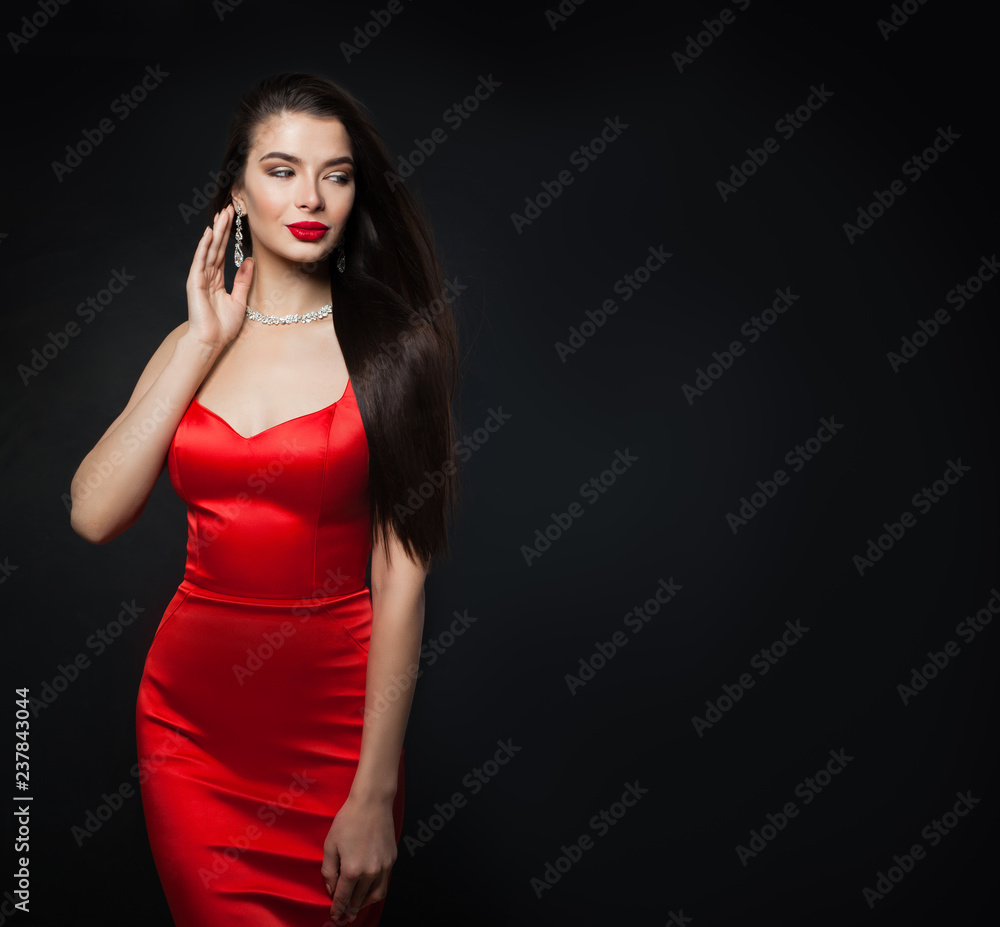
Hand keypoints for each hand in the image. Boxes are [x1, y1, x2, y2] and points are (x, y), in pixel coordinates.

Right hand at [185, 204, 252, 350]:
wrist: (211, 341)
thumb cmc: (223, 327)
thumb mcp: (239, 299)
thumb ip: (243, 280)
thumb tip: (250, 261)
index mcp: (217, 280)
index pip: (223, 253)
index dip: (228, 237)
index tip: (233, 220)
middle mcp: (207, 276)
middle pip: (216, 247)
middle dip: (222, 228)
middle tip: (228, 208)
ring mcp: (200, 278)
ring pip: (209, 250)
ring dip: (215, 232)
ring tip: (221, 214)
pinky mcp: (196, 282)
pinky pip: (201, 260)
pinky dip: (205, 246)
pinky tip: (209, 233)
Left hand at [321, 794, 396, 923]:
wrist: (372, 802)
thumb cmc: (348, 820)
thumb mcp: (330, 845)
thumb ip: (328, 871)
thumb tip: (332, 889)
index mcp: (352, 870)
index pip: (343, 898)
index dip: (337, 910)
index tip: (334, 917)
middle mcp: (370, 872)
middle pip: (358, 900)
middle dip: (349, 911)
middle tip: (343, 917)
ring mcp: (384, 866)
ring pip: (375, 896)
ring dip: (364, 904)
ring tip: (356, 907)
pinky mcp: (392, 859)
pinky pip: (384, 882)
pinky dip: (375, 891)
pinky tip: (368, 889)